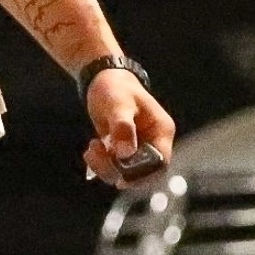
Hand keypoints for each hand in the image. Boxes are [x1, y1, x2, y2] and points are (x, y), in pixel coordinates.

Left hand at [83, 69, 177, 187]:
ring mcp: (139, 148)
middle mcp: (154, 143)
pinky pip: (115, 168)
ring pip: (126, 173)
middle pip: (144, 173)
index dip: (142, 174)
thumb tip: (125, 153)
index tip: (121, 175)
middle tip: (98, 155)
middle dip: (118, 170)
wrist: (102, 80)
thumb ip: (123, 127)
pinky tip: (93, 147)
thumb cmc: (115, 88)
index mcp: (161, 131)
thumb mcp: (118, 104)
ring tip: (93, 148)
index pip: (160, 163)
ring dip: (105, 167)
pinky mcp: (125, 152)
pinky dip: (101, 164)